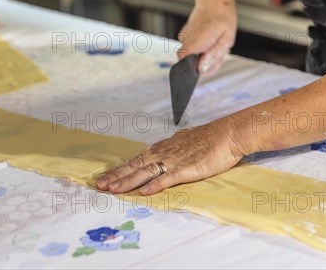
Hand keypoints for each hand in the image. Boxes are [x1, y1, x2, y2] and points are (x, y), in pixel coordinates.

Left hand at [95, 117, 244, 194]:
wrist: (227, 134)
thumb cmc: (208, 138)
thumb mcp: (183, 141)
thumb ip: (170, 148)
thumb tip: (159, 151)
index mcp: (163, 148)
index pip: (136, 160)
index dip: (120, 169)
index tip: (105, 177)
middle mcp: (164, 153)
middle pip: (135, 166)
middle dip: (116, 176)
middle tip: (99, 185)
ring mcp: (174, 161)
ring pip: (145, 172)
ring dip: (128, 181)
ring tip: (113, 190)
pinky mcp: (186, 169)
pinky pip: (167, 178)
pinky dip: (154, 185)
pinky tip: (143, 192)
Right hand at [177, 0, 236, 75]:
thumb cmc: (222, 16)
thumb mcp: (226, 39)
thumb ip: (213, 56)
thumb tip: (201, 69)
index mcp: (196, 41)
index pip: (185, 64)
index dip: (198, 69)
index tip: (210, 62)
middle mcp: (186, 40)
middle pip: (191, 63)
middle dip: (206, 62)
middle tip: (218, 50)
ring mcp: (184, 37)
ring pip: (193, 56)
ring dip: (206, 54)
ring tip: (216, 42)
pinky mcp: (184, 36)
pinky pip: (193, 49)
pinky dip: (203, 48)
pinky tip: (210, 39)